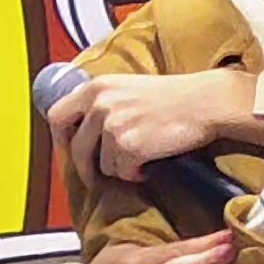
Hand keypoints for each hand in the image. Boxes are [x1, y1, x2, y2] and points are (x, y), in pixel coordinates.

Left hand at [48, 69, 260, 185]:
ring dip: (122, 168)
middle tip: (99, 177)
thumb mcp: (130, 87)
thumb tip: (87, 130)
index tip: (72, 150)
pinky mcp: (129, 147)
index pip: (57, 116)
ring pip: (103, 165)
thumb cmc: (177, 96)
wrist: (206, 102)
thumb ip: (105, 102)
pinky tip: (153, 162)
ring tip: (144, 157)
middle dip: (87, 168)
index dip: (62, 139)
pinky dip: (138, 173)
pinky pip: (124, 173)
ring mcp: (113, 126)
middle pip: (77, 149)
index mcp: (97, 87)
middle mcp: (100, 104)